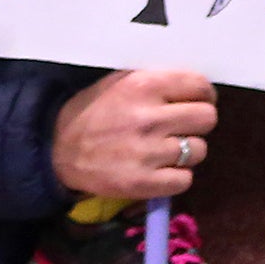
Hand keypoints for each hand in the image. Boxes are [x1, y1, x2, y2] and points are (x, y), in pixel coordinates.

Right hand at [52, 69, 216, 198]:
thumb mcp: (123, 81)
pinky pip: (185, 180)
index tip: (198, 101)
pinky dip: (176, 177)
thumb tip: (198, 86)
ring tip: (167, 149)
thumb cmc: (94, 110)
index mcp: (145, 85)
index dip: (204, 94)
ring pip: (199, 150)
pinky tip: (161, 170)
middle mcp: (149, 118)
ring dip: (187, 151)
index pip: (201, 86)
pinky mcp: (141, 184)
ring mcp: (146, 153)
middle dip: (198, 122)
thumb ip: (160, 80)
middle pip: (207, 118)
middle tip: (183, 126)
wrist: (56, 149)